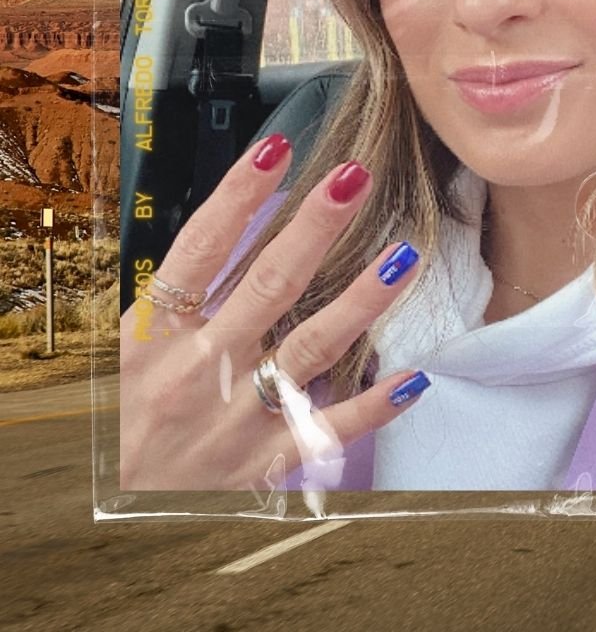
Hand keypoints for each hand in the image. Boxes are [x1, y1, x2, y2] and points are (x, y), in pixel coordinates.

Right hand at [119, 134, 428, 489]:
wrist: (127, 502)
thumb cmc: (144, 409)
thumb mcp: (143, 346)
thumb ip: (189, 292)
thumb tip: (247, 213)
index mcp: (157, 334)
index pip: (200, 250)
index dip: (237, 196)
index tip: (277, 148)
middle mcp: (198, 369)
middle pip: (267, 286)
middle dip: (315, 228)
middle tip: (355, 178)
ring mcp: (237, 415)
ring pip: (310, 348)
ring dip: (361, 300)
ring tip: (402, 257)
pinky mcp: (270, 459)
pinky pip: (330, 426)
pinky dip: (375, 403)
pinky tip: (415, 376)